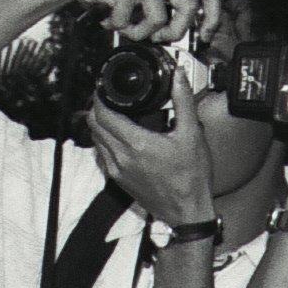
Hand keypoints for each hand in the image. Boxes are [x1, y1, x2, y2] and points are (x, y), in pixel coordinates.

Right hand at [61, 0, 224, 43]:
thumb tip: (190, 29)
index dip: (212, 17)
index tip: (204, 35)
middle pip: (189, 8)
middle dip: (175, 31)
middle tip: (159, 37)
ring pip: (158, 20)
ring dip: (139, 32)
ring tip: (125, 25)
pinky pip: (128, 22)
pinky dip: (116, 26)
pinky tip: (108, 18)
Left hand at [85, 91, 218, 224]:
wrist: (187, 211)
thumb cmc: (191, 176)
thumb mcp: (192, 134)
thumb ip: (183, 101)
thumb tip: (178, 76)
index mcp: (136, 143)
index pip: (103, 114)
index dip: (99, 97)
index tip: (104, 88)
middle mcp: (121, 157)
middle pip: (94, 125)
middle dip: (96, 107)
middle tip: (106, 96)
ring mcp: (117, 170)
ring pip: (96, 140)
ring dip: (98, 124)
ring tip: (111, 112)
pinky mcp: (118, 180)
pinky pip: (102, 154)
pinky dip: (104, 140)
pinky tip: (117, 135)